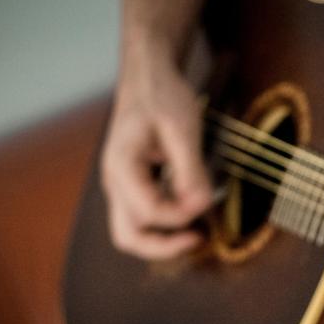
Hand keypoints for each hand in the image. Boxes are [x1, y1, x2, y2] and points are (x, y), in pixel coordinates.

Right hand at [101, 50, 212, 259]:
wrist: (148, 77)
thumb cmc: (162, 96)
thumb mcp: (182, 128)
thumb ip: (190, 169)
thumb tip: (201, 205)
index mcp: (121, 167)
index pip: (150, 212)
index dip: (182, 215)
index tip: (208, 200)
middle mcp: (115, 182)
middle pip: (129, 237)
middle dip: (165, 246)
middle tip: (200, 238)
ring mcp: (121, 187)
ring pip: (133, 232)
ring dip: (164, 239)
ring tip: (198, 231)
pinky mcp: (134, 186)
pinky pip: (144, 217)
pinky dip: (166, 224)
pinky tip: (191, 212)